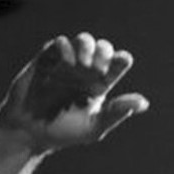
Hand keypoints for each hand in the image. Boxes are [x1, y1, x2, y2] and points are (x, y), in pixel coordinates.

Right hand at [0, 33, 149, 152]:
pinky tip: (69, 62)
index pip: (116, 64)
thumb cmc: (63, 133)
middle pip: (102, 47)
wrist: (30, 133)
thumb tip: (144, 103)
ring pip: (83, 40)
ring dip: (87, 46)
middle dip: (104, 52)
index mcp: (99, 85)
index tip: (122, 61)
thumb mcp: (94, 127)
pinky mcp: (47, 60)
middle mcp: (85, 71)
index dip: (121, 59)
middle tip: (99, 68)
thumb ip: (116, 113)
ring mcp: (65, 64)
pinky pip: (59, 43)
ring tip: (85, 63)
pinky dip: (66, 48)